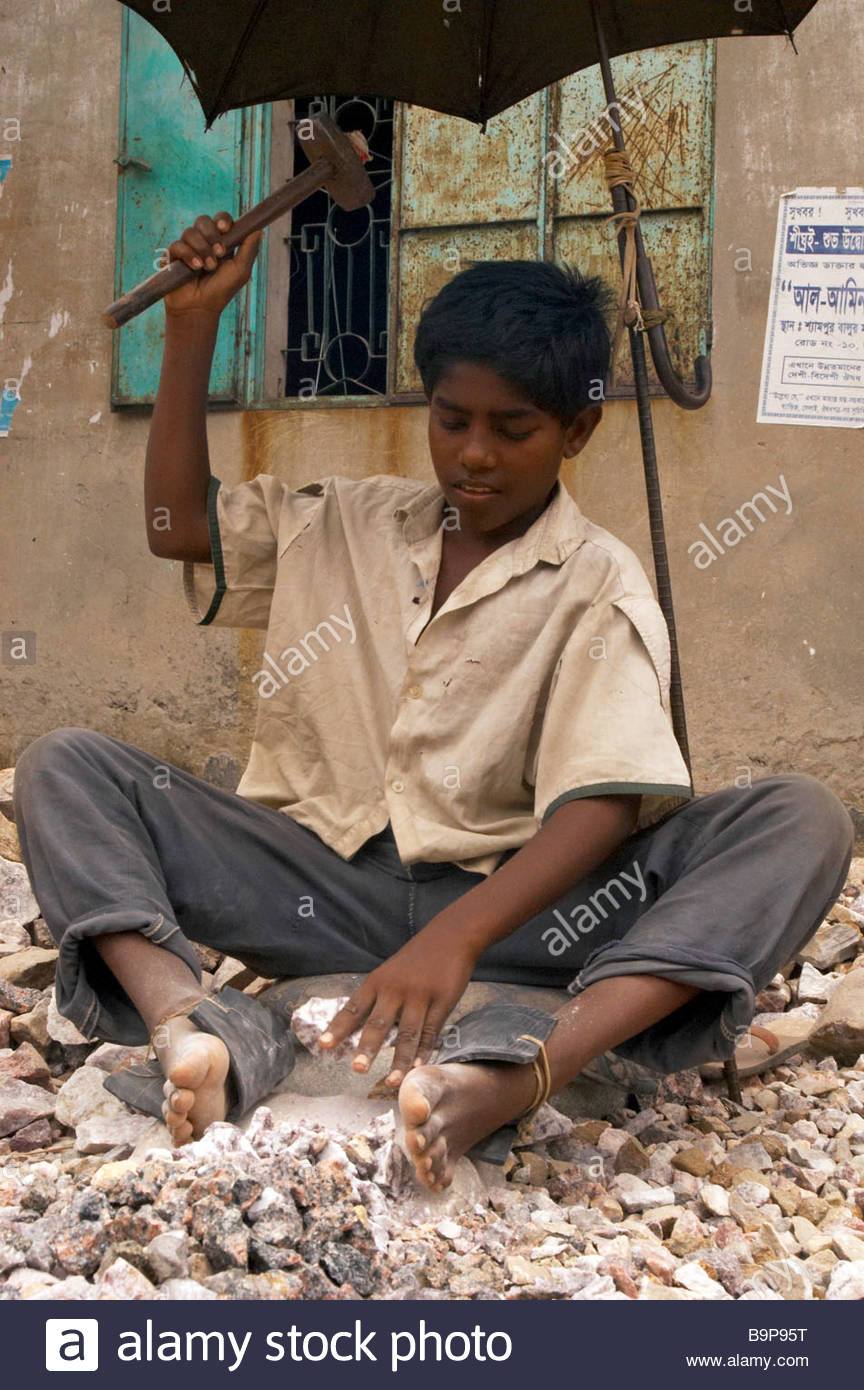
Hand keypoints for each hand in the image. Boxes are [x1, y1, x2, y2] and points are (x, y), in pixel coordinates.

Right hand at [162, 211, 263, 316]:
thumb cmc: (222, 291)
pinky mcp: (172, 256)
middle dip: (212, 235)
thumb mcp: (241, 270)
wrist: (200, 308)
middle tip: (219, 253)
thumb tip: (259, 229)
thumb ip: (249, 249)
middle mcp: (203, 241)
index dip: (222, 220)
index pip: (220, 220)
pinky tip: (195, 268)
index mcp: (220, 241)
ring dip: (202, 249)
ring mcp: (187, 247)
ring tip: (207, 267)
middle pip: (203, 220)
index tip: (225, 229)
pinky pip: (177, 245)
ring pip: (190, 232)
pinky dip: (188, 255)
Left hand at [318, 928, 476, 1087]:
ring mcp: (420, 996)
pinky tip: (419, 1067)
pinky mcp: (442, 1001)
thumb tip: (359, 1026)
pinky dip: (425, 1051)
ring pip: (408, 1033)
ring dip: (399, 1059)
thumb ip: (377, 997)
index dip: (338, 1028)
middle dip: (367, 1047)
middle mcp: (396, 989)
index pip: (354, 1008)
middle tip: (357, 1068)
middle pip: (379, 1022)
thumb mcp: (390, 971)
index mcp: (378, 982)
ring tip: (391, 1081)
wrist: (450, 937)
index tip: (323, 1046)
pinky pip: (431, 1031)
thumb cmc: (415, 959)